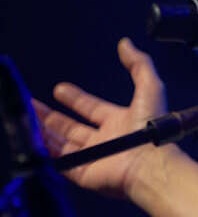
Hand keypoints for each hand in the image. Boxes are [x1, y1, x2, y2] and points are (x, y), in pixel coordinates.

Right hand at [34, 38, 170, 199]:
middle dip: (51, 116)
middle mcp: (106, 139)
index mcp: (120, 121)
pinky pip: (60, 163)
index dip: (75, 98)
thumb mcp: (150, 87)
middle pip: (71, 127)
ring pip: (62, 144)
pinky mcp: (84, 173)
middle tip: (32, 105)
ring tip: (27, 119)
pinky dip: (47, 153)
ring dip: (45, 132)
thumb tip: (126, 43)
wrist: (150, 163)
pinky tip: (34, 141)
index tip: (59, 89)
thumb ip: (139, 65)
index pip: (91, 108)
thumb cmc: (151, 127)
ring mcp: (94, 157)